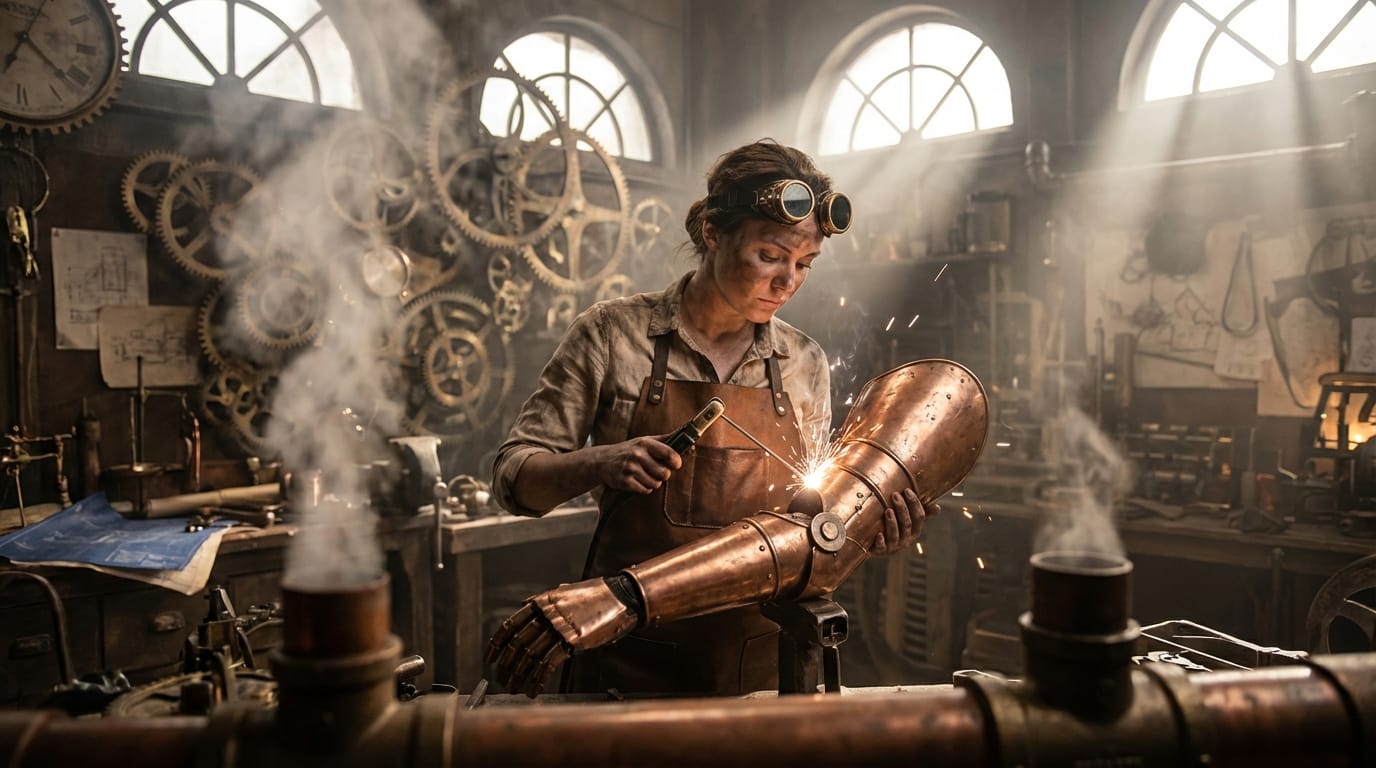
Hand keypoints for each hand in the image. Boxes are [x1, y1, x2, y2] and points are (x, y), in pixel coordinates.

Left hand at [485, 577, 638, 696]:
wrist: (622, 597)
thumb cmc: (596, 596)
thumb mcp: (565, 593)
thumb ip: (545, 601)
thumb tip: (527, 605)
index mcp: (541, 602)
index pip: (509, 626)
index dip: (496, 645)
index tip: (489, 659)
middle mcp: (546, 613)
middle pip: (517, 644)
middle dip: (507, 666)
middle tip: (502, 680)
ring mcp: (558, 627)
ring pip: (530, 657)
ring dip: (520, 676)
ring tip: (516, 689)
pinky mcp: (572, 641)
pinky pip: (547, 664)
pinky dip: (538, 679)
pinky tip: (534, 689)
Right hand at [593, 434, 681, 494]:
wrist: (602, 460)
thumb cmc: (628, 450)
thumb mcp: (644, 441)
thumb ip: (664, 440)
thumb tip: (685, 436)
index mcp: (645, 443)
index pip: (669, 453)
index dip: (676, 461)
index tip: (675, 464)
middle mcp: (637, 455)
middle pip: (664, 473)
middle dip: (663, 474)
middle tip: (656, 471)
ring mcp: (630, 469)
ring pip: (656, 483)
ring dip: (653, 482)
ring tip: (645, 475)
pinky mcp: (625, 482)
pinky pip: (645, 490)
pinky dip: (644, 488)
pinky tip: (638, 480)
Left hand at [869, 489, 936, 555]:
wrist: (875, 547)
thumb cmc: (895, 529)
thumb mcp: (908, 521)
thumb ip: (920, 513)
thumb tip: (938, 508)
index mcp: (915, 531)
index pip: (919, 517)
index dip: (914, 503)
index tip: (907, 490)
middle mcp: (906, 540)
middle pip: (907, 524)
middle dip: (902, 509)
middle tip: (894, 495)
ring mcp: (893, 547)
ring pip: (895, 535)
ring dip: (892, 523)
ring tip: (888, 510)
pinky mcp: (880, 551)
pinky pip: (882, 548)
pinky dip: (881, 542)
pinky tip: (879, 534)